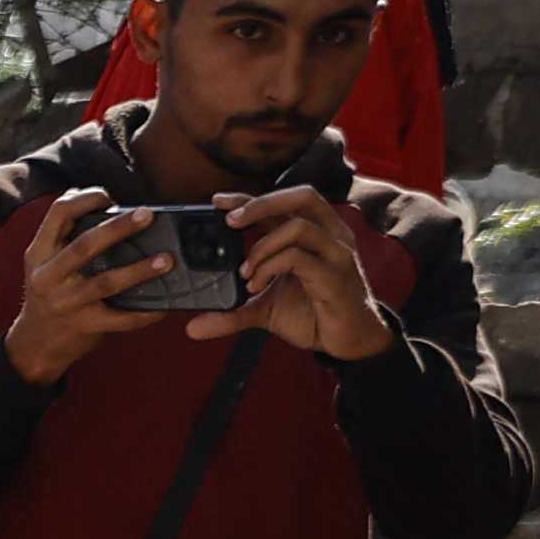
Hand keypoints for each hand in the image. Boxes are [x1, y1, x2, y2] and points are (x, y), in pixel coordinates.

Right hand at [0, 189, 176, 389]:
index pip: (58, 213)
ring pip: (106, 282)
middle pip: (85, 245)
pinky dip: (145, 313)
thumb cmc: (49, 293)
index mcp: (39, 253)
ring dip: (139, 270)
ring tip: (167, 260)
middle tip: (148, 215)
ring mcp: (66, 303)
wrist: (34, 343)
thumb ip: (66, 235)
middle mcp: (49, 276)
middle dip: (118, 228)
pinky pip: (120, 319)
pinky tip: (165, 306)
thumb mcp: (44, 261)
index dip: (86, 199)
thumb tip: (104, 201)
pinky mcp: (84, 326)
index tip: (110, 197)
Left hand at [198, 184, 392, 361]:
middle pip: (302, 196)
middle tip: (230, 222)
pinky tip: (256, 285)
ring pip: (300, 226)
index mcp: (313, 234)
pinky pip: (301, 258)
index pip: (283, 203)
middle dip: (262, 203)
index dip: (250, 197)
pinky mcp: (336, 276)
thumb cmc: (313, 314)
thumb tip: (192, 327)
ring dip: (262, 246)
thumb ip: (231, 312)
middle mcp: (329, 236)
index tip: (217, 201)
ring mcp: (336, 254)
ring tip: (243, 272)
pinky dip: (271, 267)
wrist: (348, 342)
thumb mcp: (264, 310)